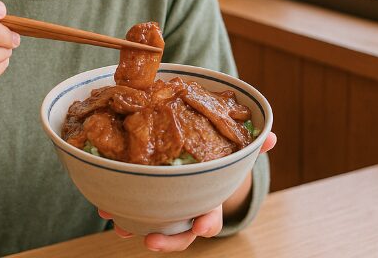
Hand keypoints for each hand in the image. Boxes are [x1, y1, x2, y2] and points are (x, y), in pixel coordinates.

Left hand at [99, 131, 277, 251]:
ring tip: (119, 226)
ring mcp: (165, 212)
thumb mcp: (233, 153)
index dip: (206, 224)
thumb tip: (273, 136)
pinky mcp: (145, 202)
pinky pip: (130, 210)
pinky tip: (104, 204)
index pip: (210, 219)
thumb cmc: (216, 163)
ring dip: (134, 227)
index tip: (200, 228)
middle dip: (166, 241)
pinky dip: (117, 209)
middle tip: (150, 241)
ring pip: (151, 227)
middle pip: (179, 235)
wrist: (197, 168)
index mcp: (208, 202)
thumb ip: (252, 147)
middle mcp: (186, 213)